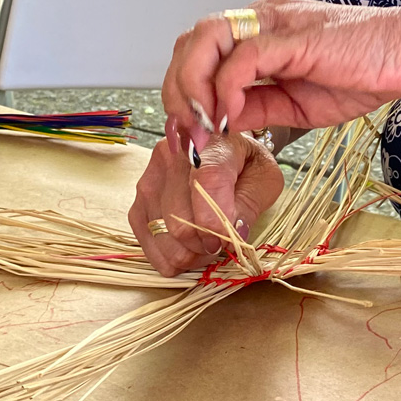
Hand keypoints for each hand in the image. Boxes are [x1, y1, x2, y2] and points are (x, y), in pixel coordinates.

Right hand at [128, 122, 284, 276]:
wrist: (221, 152)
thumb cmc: (245, 164)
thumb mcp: (264, 178)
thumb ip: (250, 204)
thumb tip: (232, 235)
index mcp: (209, 143)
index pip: (207, 183)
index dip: (214, 222)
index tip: (224, 243)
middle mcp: (171, 156)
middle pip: (179, 218)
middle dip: (204, 244)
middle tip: (220, 245)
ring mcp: (149, 178)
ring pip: (161, 234)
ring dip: (187, 254)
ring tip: (206, 248)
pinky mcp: (137, 200)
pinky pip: (146, 241)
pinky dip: (168, 257)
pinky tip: (187, 252)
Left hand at [162, 0, 400, 149]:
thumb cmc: (365, 74)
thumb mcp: (297, 105)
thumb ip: (257, 107)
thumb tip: (219, 123)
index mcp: (262, 32)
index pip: (202, 51)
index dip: (184, 91)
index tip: (189, 133)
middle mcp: (262, 18)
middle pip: (192, 41)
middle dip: (177, 89)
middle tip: (187, 133)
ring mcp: (275, 22)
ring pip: (206, 39)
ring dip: (192, 85)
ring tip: (201, 124)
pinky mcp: (293, 36)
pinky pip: (243, 57)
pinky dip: (225, 88)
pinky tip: (228, 115)